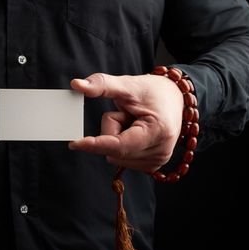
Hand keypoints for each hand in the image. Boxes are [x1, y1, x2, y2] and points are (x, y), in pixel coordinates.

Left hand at [69, 73, 183, 172]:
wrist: (174, 98)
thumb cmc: (154, 91)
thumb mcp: (127, 84)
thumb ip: (102, 84)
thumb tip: (76, 84)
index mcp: (158, 132)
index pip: (119, 145)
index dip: (95, 144)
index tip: (74, 144)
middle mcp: (160, 151)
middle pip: (113, 151)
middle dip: (111, 130)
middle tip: (127, 114)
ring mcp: (157, 161)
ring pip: (114, 156)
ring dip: (116, 138)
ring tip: (134, 122)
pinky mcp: (151, 165)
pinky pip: (120, 159)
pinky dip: (121, 146)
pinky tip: (135, 133)